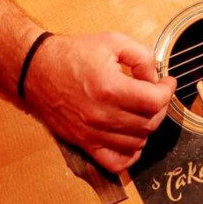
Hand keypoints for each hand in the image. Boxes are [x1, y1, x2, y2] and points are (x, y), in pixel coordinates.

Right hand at [21, 32, 175, 173]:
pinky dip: (130, 155)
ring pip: (137, 142)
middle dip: (158, 107)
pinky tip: (130, 137)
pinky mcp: (84, 142)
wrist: (35, 68)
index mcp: (109, 87)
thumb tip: (155, 77)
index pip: (154, 100)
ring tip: (139, 110)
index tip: (166, 82)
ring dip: (146, 126)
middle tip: (152, 93)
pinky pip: (116, 162)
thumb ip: (140, 56)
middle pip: (149, 122)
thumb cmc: (70, 54)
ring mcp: (92, 132)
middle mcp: (102, 114)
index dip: (166, 90)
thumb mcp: (110, 41)